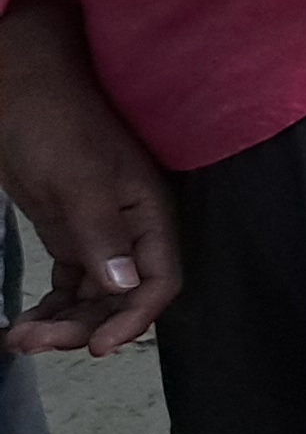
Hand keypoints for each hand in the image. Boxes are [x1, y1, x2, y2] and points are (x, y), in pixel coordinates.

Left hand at [0, 0, 176, 355]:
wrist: (18, 87)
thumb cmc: (55, 123)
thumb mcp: (78, 178)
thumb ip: (103, 232)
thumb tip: (126, 287)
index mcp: (147, 214)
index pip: (159, 279)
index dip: (133, 317)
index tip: (96, 346)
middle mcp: (130, 230)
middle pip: (121, 296)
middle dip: (81, 324)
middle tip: (32, 340)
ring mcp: (98, 232)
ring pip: (93, 296)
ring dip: (62, 321)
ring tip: (18, 336)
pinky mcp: (69, 233)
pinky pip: (70, 283)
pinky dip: (52, 305)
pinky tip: (26, 319)